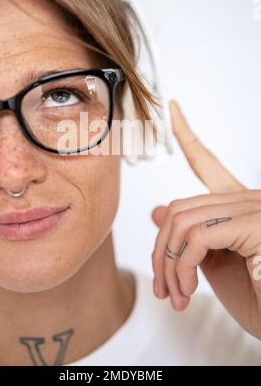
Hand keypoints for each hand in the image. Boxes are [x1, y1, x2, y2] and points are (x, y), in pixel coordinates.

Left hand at [151, 100, 260, 339]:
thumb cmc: (255, 298)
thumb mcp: (213, 266)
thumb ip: (188, 238)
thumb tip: (157, 210)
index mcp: (237, 204)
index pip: (206, 162)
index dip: (188, 135)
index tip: (173, 109)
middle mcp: (248, 198)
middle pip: (178, 207)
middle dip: (161, 251)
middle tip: (161, 288)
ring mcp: (254, 207)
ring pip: (182, 221)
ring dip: (170, 265)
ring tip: (175, 296)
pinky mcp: (256, 223)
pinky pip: (197, 237)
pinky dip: (183, 267)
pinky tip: (187, 290)